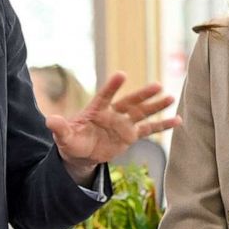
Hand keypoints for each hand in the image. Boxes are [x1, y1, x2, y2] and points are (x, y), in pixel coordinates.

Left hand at [47, 72, 179, 182]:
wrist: (82, 153)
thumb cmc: (71, 141)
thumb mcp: (64, 136)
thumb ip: (60, 128)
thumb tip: (50, 120)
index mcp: (97, 110)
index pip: (105, 95)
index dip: (113, 86)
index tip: (122, 75)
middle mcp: (113, 113)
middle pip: (130, 102)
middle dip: (143, 95)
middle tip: (157, 85)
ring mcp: (124, 123)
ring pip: (142, 112)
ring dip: (156, 106)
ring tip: (171, 97)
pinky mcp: (131, 135)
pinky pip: (149, 129)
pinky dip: (163, 125)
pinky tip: (178, 120)